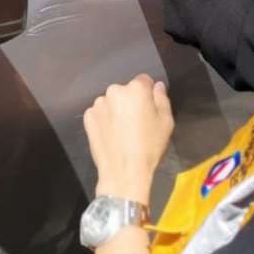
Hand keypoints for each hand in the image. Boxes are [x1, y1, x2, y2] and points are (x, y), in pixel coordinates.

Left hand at [83, 74, 173, 205]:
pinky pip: (99, 113)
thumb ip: (161, 98)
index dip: (148, 94)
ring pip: (111, 102)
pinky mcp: (88, 118)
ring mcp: (98, 104)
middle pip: (125, 91)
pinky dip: (104, 120)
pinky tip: (111, 135)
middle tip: (136, 123)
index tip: (149, 109)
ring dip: (116, 110)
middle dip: (131, 102)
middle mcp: (114, 91)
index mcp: (135, 89)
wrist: (123, 172)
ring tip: (122, 131)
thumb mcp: (166, 122)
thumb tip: (156, 86)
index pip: (143, 81)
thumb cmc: (149, 146)